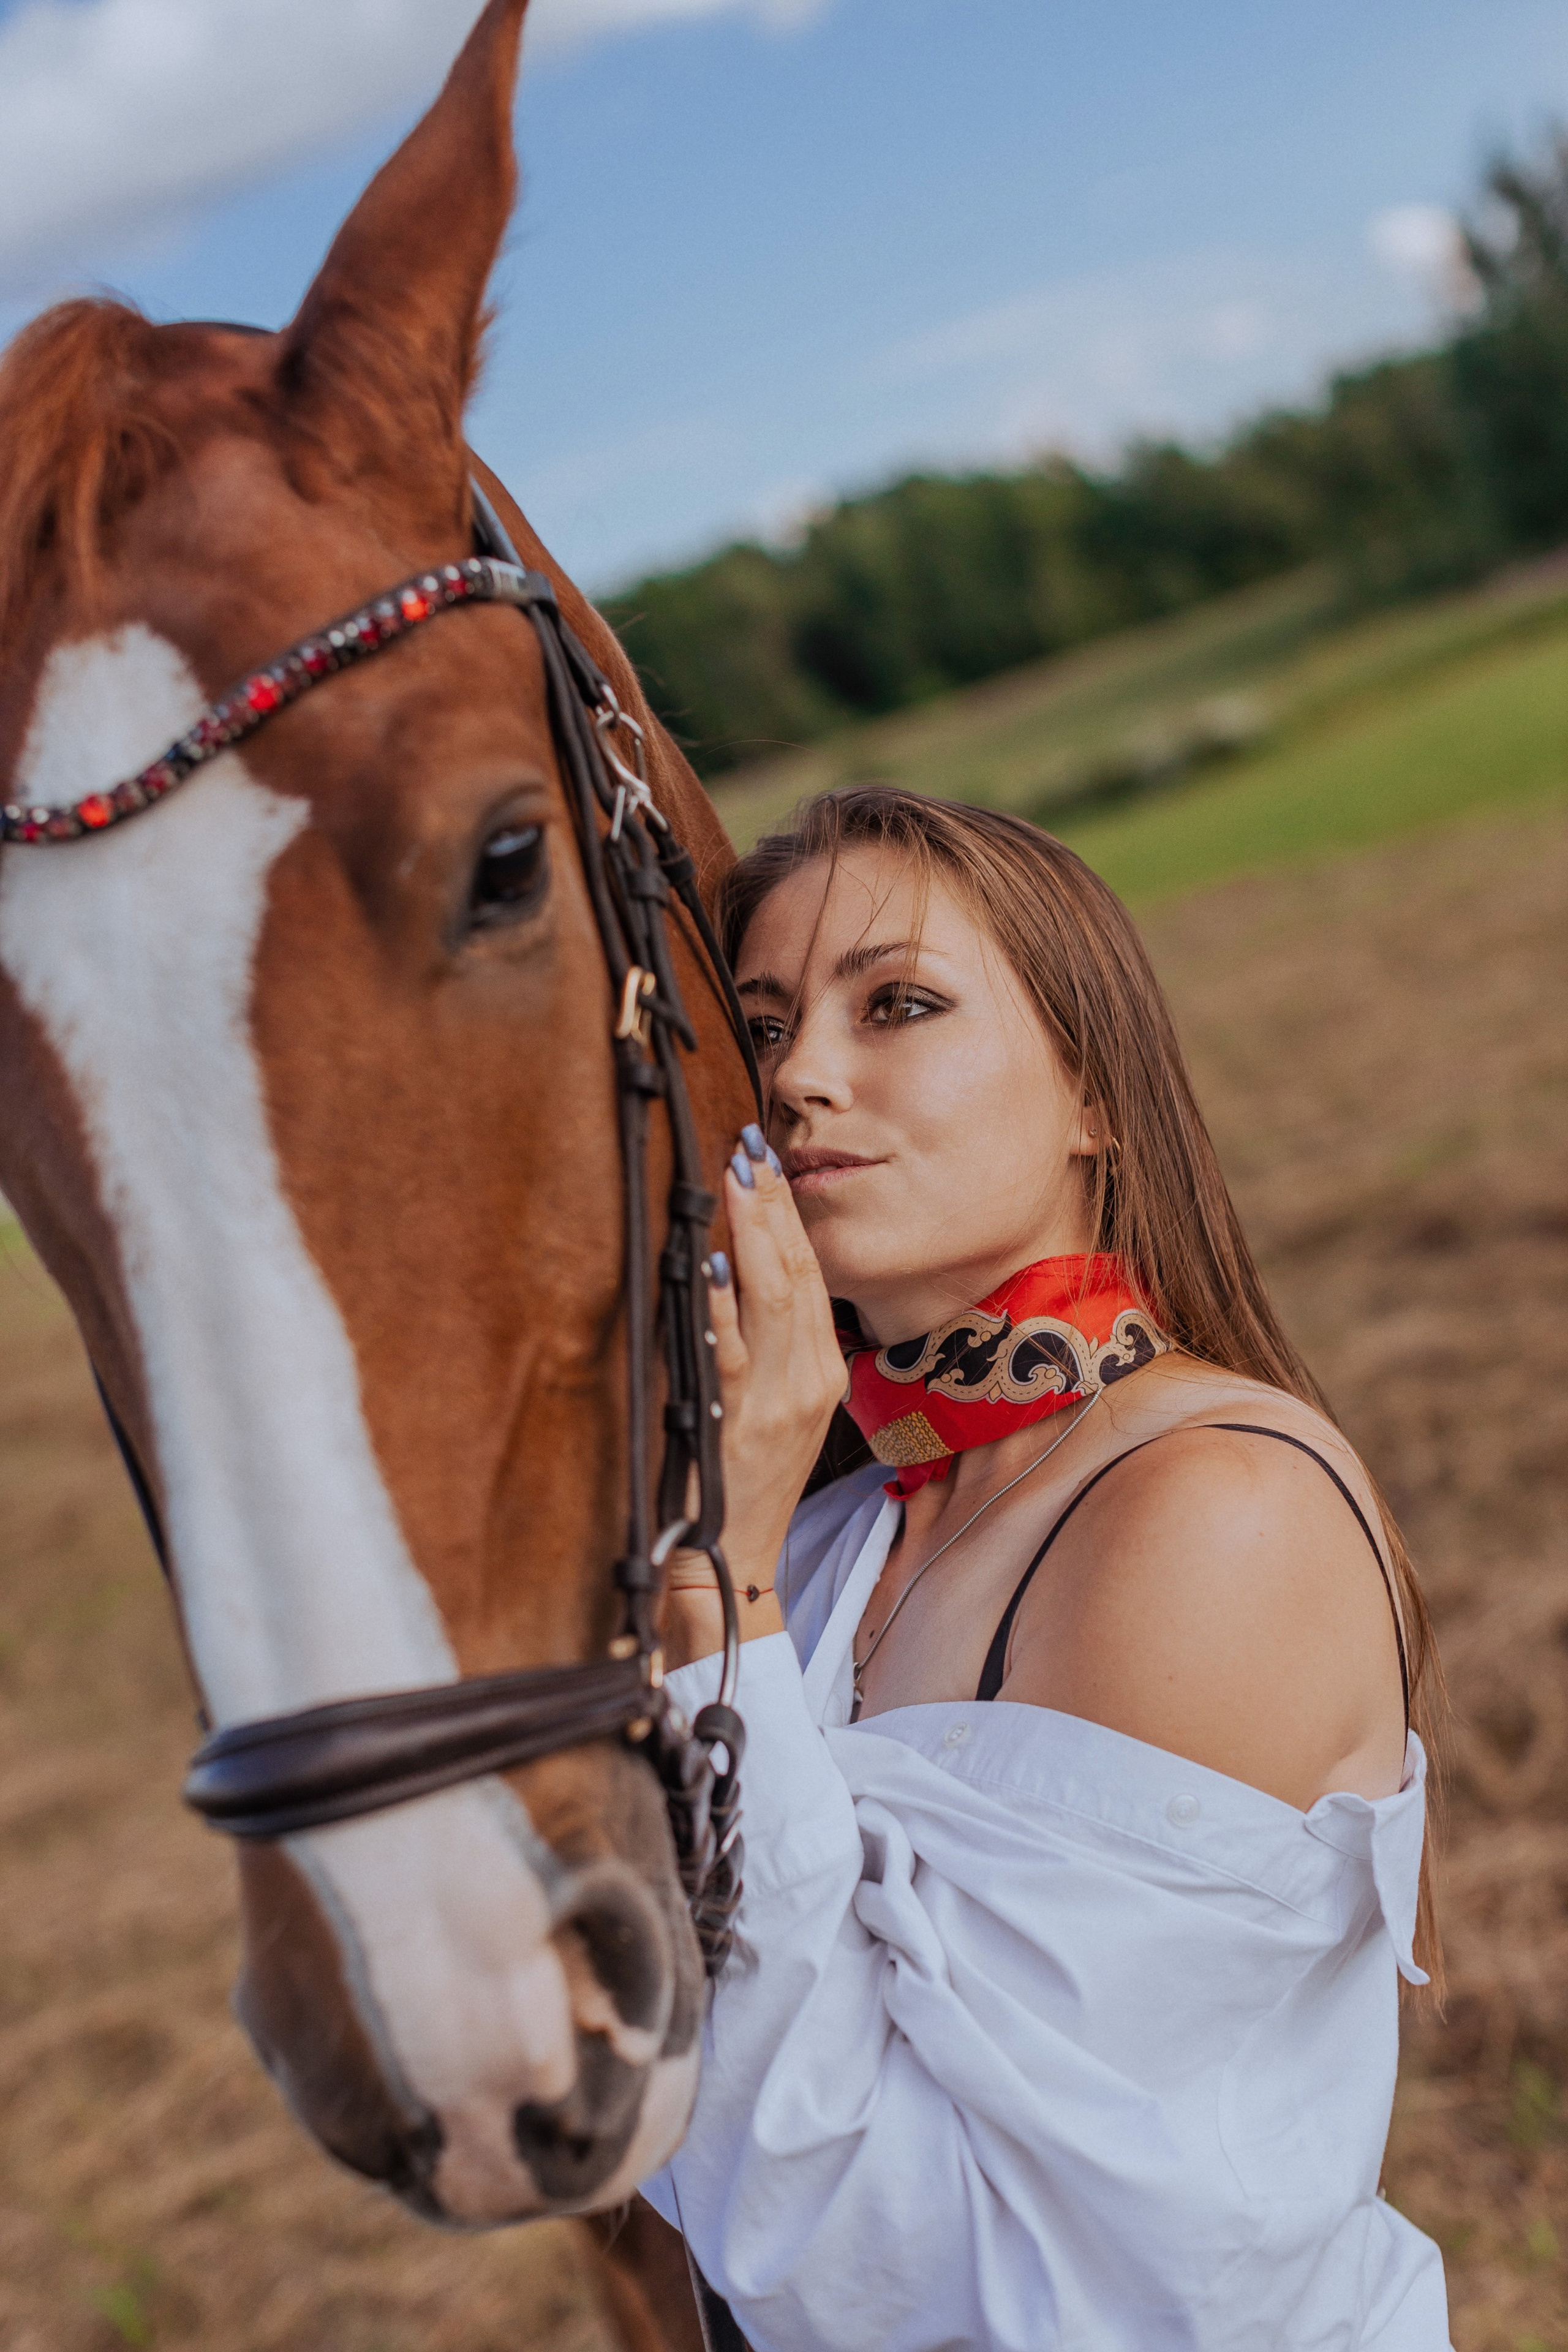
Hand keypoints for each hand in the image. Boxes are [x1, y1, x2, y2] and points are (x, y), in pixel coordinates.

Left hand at [662, 1125, 845, 1668]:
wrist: (734, 1555)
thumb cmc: (745, 1477)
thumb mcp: (778, 1404)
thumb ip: (769, 1343)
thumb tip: (737, 1272)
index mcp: (823, 1370)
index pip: (812, 1275)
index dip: (791, 1217)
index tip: (769, 1164)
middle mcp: (810, 1378)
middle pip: (797, 1273)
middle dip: (775, 1206)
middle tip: (753, 1149)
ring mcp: (779, 1399)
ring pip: (774, 1297)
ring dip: (753, 1233)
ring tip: (740, 1181)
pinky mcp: (740, 1420)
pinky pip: (733, 1349)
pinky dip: (723, 1301)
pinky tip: (711, 1262)